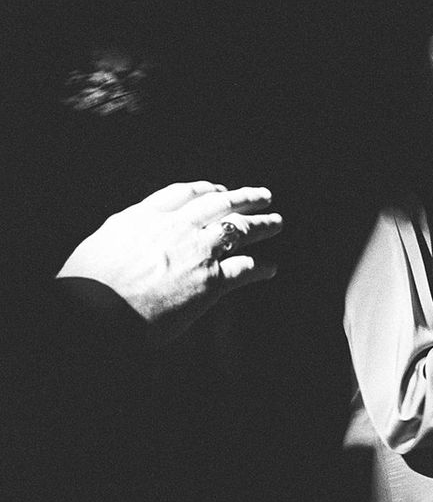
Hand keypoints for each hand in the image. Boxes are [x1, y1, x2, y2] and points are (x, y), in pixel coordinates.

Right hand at [57, 181, 282, 345]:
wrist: (96, 312)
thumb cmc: (87, 286)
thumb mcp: (100, 244)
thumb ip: (125, 234)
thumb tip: (132, 235)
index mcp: (145, 215)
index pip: (183, 193)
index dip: (206, 189)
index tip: (218, 189)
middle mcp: (176, 227)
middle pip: (219, 204)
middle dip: (244, 198)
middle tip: (263, 196)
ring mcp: (197, 252)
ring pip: (239, 230)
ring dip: (263, 225)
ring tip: (277, 222)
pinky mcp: (211, 281)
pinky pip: (245, 269)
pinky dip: (261, 268)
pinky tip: (270, 268)